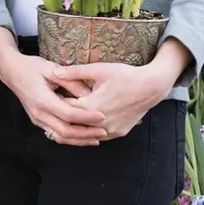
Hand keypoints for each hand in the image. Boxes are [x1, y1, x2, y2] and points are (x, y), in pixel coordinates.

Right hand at [0, 52, 105, 145]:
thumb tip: (90, 95)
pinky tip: (83, 136)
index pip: (69, 115)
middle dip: (86, 134)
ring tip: (96, 138)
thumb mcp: (52, 69)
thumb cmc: (32, 67)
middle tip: (104, 131)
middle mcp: (39, 114)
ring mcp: (37, 119)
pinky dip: (70, 137)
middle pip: (65, 131)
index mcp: (43, 100)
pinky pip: (55, 134)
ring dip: (79, 140)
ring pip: (60, 136)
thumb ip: (71, 82)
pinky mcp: (38, 121)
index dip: (87, 118)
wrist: (12, 72)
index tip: (102, 116)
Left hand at [54, 59, 175, 138]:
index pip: (66, 109)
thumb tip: (54, 72)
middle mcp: (100, 123)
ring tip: (69, 117)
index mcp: (91, 107)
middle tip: (56, 109)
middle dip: (66, 116)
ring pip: (87, 134)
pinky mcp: (119, 133)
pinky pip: (99, 135)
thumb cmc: (125, 76)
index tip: (52, 97)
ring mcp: (110, 130)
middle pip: (74, 124)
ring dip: (78, 126)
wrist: (151, 86)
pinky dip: (91, 130)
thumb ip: (75, 72)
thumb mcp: (99, 70)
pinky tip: (86, 123)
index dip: (58, 102)